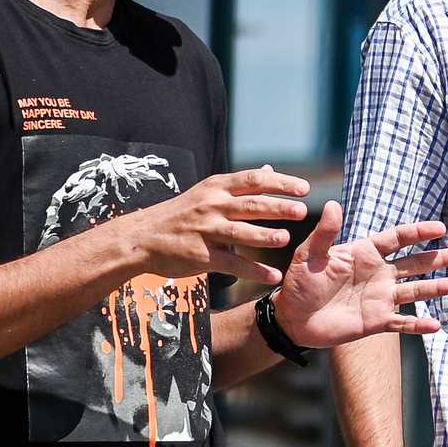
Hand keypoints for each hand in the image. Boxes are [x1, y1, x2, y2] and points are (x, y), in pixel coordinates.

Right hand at [120, 167, 313, 282]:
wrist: (143, 237)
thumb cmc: (182, 213)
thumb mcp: (207, 191)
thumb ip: (240, 185)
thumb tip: (269, 170)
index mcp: (216, 188)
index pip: (253, 180)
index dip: (280, 183)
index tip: (304, 188)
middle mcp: (212, 206)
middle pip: (250, 204)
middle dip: (277, 207)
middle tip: (301, 211)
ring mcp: (205, 231)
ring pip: (240, 232)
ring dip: (265, 236)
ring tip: (285, 239)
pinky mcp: (201, 256)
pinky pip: (232, 264)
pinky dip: (254, 271)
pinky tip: (273, 276)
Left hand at [275, 202, 447, 347]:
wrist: (291, 318)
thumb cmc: (298, 283)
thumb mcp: (308, 255)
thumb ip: (324, 234)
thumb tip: (333, 205)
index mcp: (365, 253)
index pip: (398, 239)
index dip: (419, 232)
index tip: (441, 228)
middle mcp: (379, 274)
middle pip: (416, 264)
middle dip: (441, 259)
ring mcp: (380, 298)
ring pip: (416, 291)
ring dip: (439, 287)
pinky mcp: (376, 322)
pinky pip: (402, 323)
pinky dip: (418, 325)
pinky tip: (436, 325)